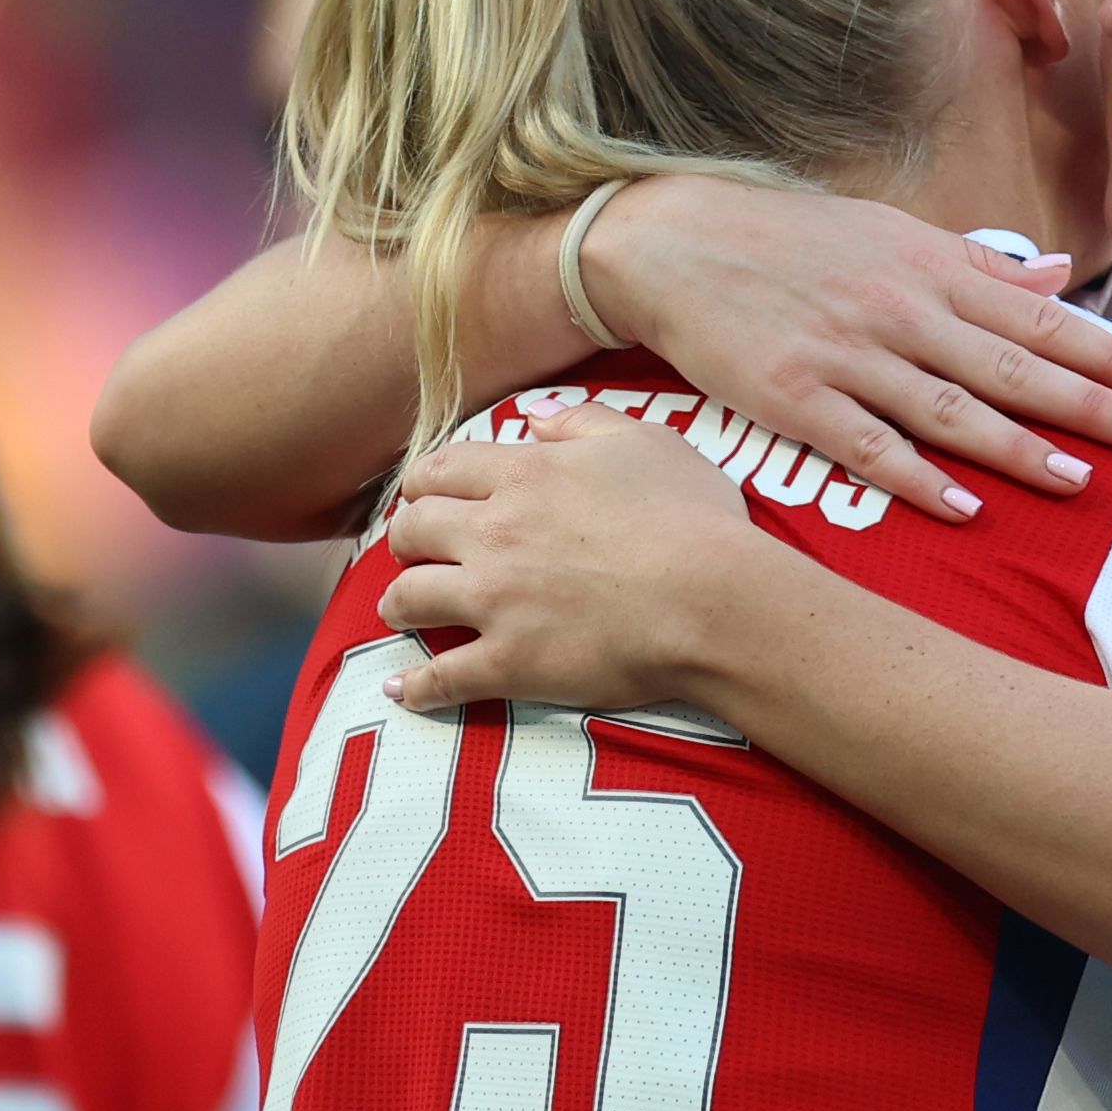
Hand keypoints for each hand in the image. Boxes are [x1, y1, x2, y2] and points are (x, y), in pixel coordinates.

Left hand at [375, 404, 761, 711]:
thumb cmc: (694, 519)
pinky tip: (401, 691)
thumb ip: (584, 423)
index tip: (425, 495)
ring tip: (401, 611)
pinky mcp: (508, 663)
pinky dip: (414, 688)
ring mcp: (494, 602)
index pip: (441, 469)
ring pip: (407, 598)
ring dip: (396, 604)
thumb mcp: (648, 443)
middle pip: (411, 530)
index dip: (425, 483)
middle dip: (405, 540)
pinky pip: (439, 678)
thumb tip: (536, 419)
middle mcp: (493, 533)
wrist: (715, 602)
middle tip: (415, 551)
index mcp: (523, 475)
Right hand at [581, 175, 1111, 520]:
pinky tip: (963, 507)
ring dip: (1018, 448)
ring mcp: (846, 355)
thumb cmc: (791, 239)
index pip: (1038, 317)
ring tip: (1080, 480)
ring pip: (949, 409)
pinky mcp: (792, 396)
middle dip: (1089, 402)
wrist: (671, 242)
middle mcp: (898, 309)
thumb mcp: (890, 232)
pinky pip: (865, 445)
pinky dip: (915, 478)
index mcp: (929, 267)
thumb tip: (1058, 274)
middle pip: (1010, 365)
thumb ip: (979, 263)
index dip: (1106, 352)